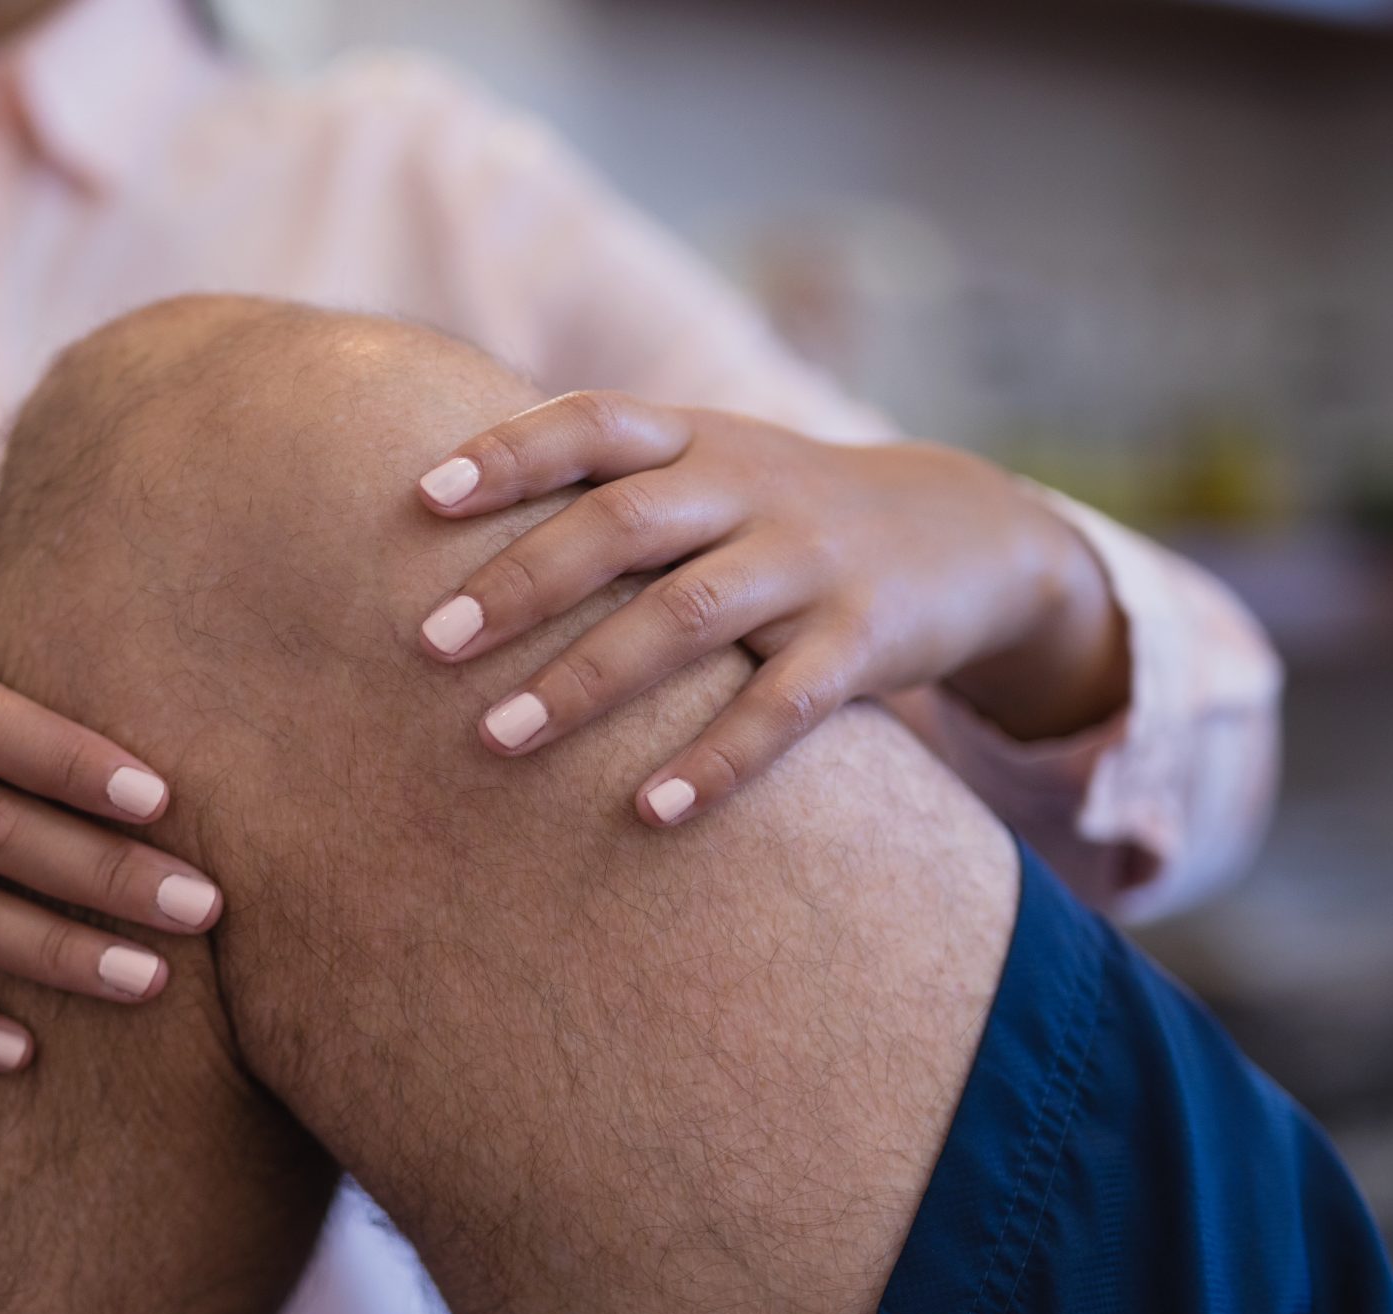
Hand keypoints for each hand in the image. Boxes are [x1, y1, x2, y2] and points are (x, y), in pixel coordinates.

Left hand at [411, 392, 1129, 823]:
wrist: (968, 530)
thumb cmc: (785, 510)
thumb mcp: (711, 467)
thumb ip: (605, 480)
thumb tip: (437, 504)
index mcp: (699, 439)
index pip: (595, 422)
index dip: (510, 452)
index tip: (424, 497)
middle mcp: (751, 488)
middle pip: (623, 524)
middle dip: (521, 584)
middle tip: (429, 643)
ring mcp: (810, 563)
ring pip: (686, 617)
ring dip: (586, 681)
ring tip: (496, 738)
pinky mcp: (864, 641)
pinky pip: (781, 707)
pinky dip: (714, 761)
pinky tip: (647, 812)